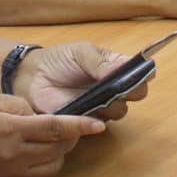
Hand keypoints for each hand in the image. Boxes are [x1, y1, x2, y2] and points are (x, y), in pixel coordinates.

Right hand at [0, 92, 103, 176]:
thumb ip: (19, 105)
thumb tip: (39, 115)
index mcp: (10, 130)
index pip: (55, 128)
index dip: (80, 126)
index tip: (98, 125)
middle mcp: (13, 156)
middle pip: (59, 150)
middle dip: (70, 137)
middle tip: (69, 126)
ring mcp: (10, 174)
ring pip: (52, 167)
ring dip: (59, 153)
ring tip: (50, 140)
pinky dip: (45, 166)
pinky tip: (36, 153)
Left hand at [17, 44, 140, 121]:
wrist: (32, 77)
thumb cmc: (58, 60)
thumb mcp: (81, 53)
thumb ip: (100, 62)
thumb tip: (121, 70)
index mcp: (114, 67)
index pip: (140, 72)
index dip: (143, 74)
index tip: (138, 74)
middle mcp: (113, 88)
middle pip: (136, 94)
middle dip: (131, 90)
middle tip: (120, 86)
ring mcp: (102, 105)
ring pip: (120, 110)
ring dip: (114, 104)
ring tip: (99, 96)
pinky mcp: (87, 120)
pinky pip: (100, 124)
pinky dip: (97, 118)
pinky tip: (88, 108)